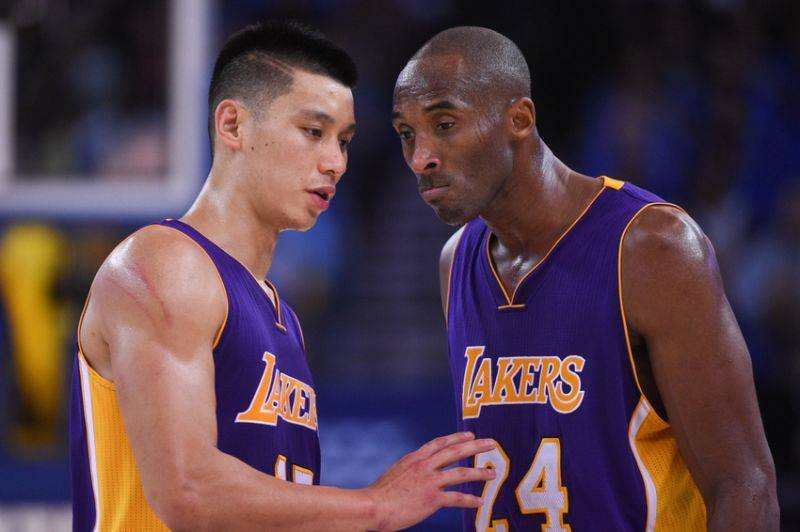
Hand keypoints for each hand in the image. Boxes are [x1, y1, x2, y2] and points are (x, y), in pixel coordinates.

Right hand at [364, 431, 495, 530]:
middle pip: (455, 451)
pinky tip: (479, 501)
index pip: (440, 443)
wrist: (374, 506)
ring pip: (461, 473)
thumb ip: (410, 468)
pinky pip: (456, 498)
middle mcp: (425, 465)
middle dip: (475, 446)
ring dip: (479, 472)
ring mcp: (430, 481)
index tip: (469, 434)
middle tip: (491, 443)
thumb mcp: (396, 472)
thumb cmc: (380, 494)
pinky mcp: (432, 498)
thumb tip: (417, 470)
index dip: (456, 437)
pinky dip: (470, 500)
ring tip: (492, 472)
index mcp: (415, 458)